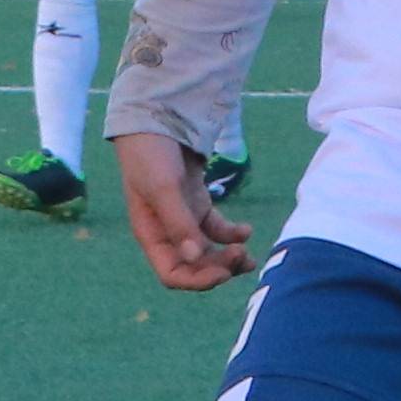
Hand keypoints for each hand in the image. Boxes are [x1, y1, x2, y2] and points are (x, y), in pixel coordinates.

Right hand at [114, 127, 253, 289]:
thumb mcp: (163, 188)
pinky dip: (232, 235)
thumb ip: (179, 224)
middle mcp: (167, 232)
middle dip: (219, 267)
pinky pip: (216, 230)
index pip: (173, 274)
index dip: (198, 280)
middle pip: (194, 266)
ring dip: (228, 257)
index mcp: (152, 235)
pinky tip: (246, 230)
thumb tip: (195, 258)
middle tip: (242, 258)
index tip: (223, 273)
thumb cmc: (151, 155)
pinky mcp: (197, 204)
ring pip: (208, 251)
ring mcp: (183, 219)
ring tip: (249, 254)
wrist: (156, 119)